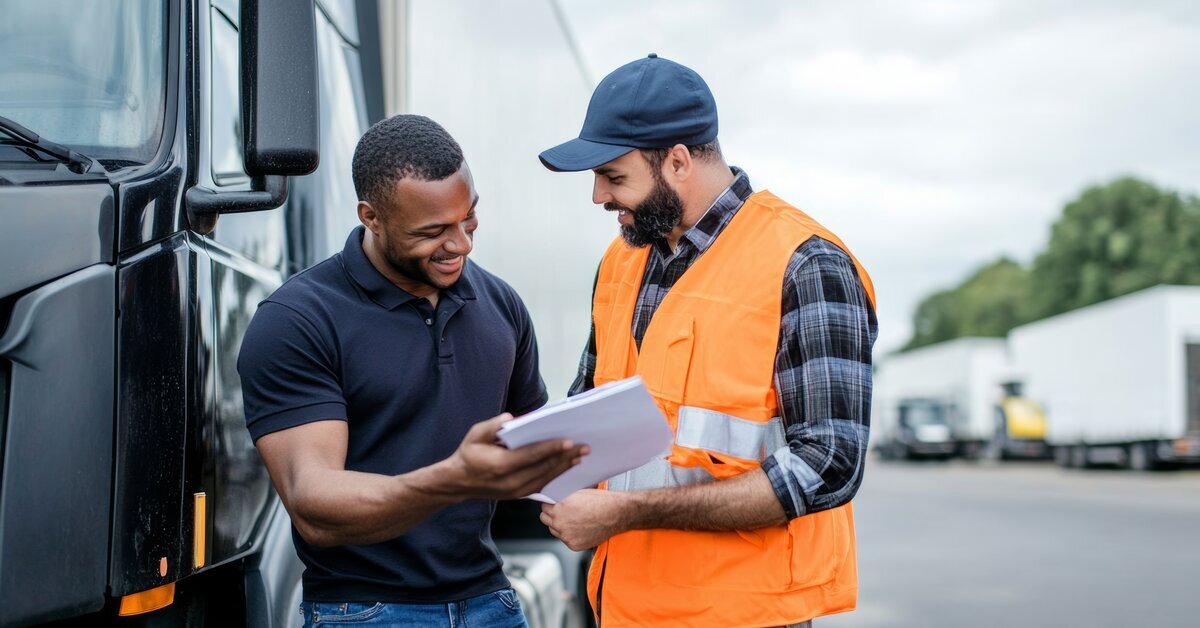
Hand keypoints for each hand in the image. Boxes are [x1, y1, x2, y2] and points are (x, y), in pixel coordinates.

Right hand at [445, 413, 587, 499]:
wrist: (459, 482)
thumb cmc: (469, 455)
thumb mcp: (475, 434)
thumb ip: (492, 426)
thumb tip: (510, 419)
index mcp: (500, 465)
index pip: (531, 456)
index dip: (551, 448)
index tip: (568, 441)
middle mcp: (510, 481)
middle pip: (544, 468)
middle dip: (565, 457)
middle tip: (584, 447)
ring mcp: (516, 491)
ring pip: (546, 478)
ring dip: (564, 467)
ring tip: (580, 456)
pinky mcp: (519, 495)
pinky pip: (542, 485)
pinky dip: (556, 475)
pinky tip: (567, 467)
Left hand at [540, 489, 629, 550]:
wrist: (616, 514)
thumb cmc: (600, 501)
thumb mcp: (577, 492)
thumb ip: (561, 496)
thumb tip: (552, 496)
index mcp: (559, 507)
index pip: (543, 506)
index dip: (550, 503)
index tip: (554, 504)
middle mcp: (560, 522)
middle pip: (544, 518)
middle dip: (551, 514)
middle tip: (561, 511)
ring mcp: (566, 535)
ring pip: (553, 530)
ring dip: (558, 525)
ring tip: (573, 519)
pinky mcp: (573, 545)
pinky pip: (564, 539)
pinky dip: (569, 534)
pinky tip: (579, 528)